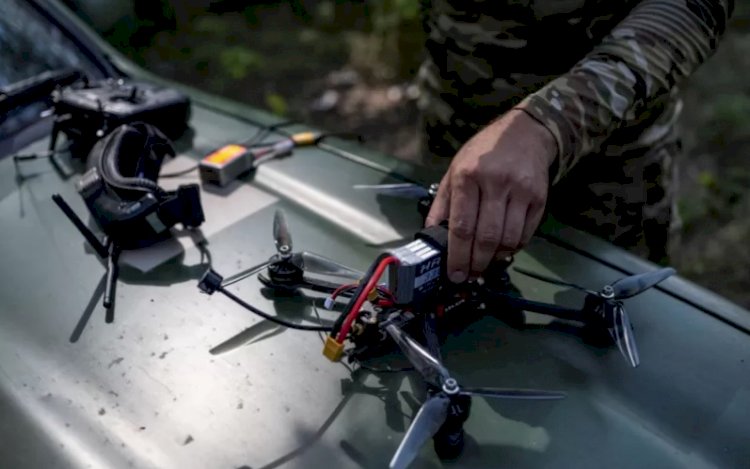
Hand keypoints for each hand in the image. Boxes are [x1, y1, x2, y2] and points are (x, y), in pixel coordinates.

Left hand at [425, 109, 556, 282]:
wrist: (525, 132)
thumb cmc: (484, 152)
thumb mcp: (455, 169)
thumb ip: (442, 203)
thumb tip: (431, 234)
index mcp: (468, 176)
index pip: (462, 226)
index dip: (458, 256)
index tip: (454, 274)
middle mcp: (495, 183)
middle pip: (486, 237)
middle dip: (476, 263)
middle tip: (469, 274)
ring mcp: (520, 191)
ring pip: (508, 239)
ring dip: (495, 259)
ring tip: (485, 263)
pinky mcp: (539, 198)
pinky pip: (525, 234)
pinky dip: (512, 248)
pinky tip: (502, 249)